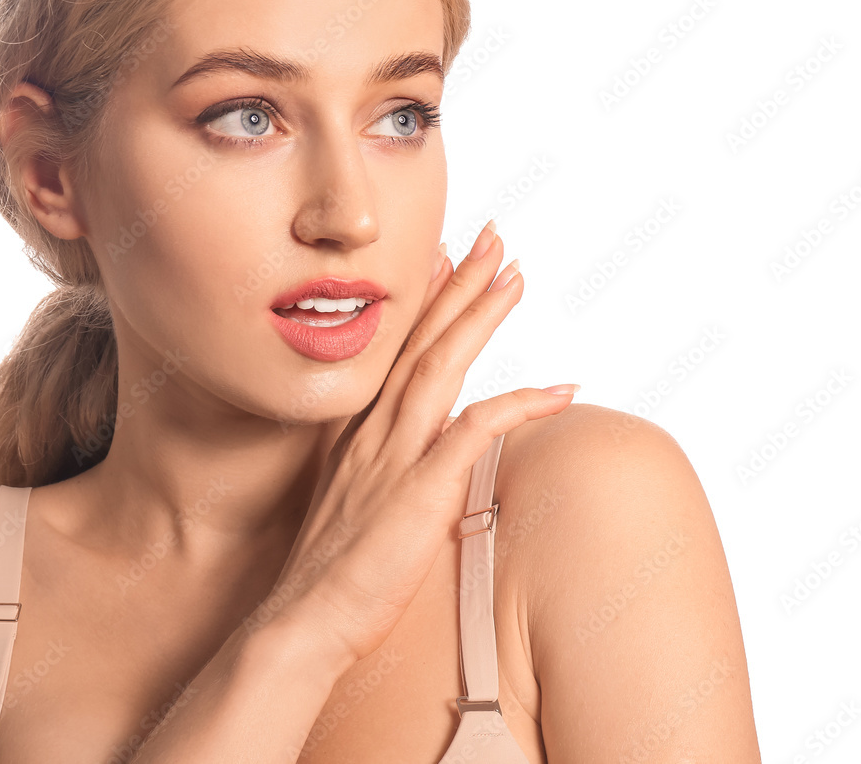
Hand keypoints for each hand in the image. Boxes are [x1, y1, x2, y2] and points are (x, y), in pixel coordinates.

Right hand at [249, 223, 576, 663]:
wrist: (300, 624)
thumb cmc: (326, 575)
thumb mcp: (347, 506)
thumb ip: (374, 472)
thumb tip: (399, 460)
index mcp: (355, 432)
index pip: (392, 349)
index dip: (420, 299)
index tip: (440, 256)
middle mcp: (372, 431)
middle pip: (419, 340)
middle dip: (456, 283)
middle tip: (487, 236)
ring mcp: (394, 456)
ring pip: (442, 365)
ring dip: (479, 315)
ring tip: (511, 272)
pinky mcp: (418, 491)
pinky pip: (476, 432)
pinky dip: (520, 403)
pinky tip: (560, 386)